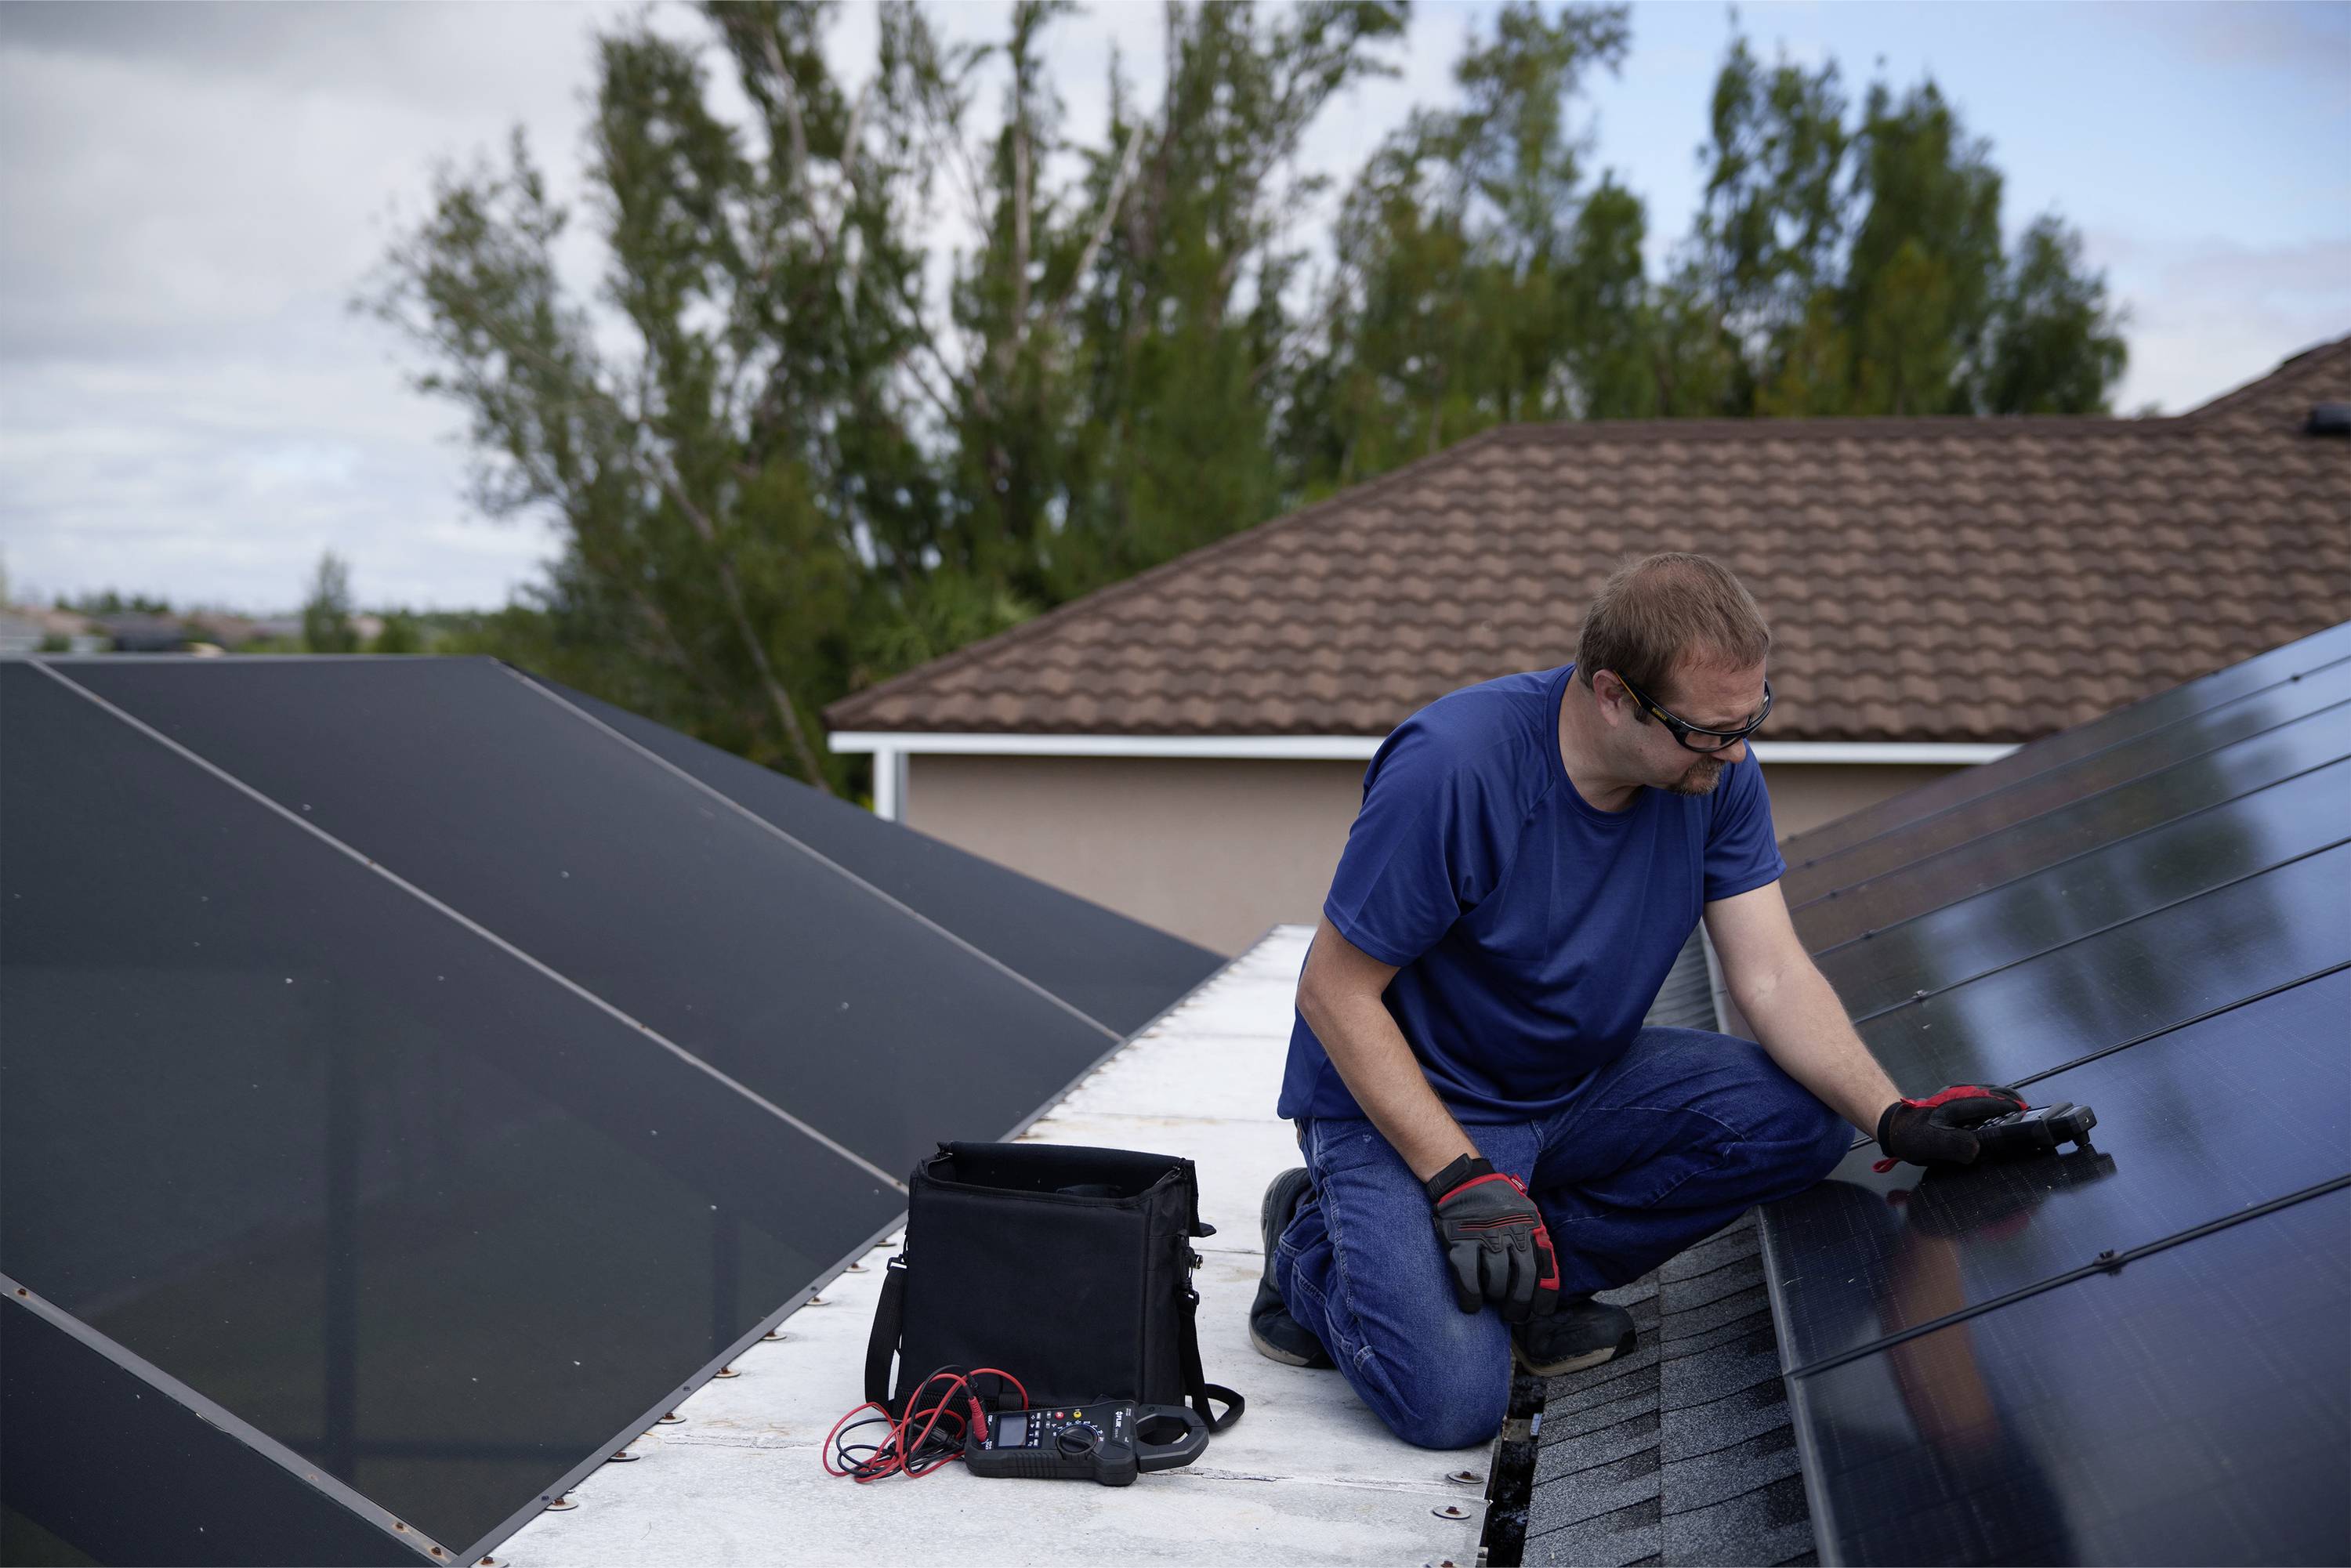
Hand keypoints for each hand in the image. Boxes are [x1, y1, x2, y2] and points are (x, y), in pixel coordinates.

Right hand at [1423, 1156, 1559, 1322]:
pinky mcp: (1459, 1241)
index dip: (1544, 1296)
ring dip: (1496, 1297)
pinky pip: (1468, 1278)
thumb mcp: (1527, 1216)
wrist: (1465, 1180)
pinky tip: (1472, 1304)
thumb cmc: (1499, 1204)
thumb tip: (1544, 1283)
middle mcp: (1511, 1233)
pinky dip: (1471, 1297)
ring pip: (1497, 1280)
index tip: (1539, 1312)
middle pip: (1523, 1279)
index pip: (1546, 1269)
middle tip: (1513, 1315)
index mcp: (1531, 1229)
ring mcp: (1484, 1237)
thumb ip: (1537, 1243)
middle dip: (1520, 1304)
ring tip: (1493, 1300)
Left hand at [1875, 1085, 2028, 1167]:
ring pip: (1992, 1095)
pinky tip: (2002, 1123)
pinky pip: (1985, 1101)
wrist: (1893, 1127)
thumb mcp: (1929, 1144)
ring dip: (2008, 1105)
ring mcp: (1961, 1096)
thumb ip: (1952, 1145)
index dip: (2014, 1110)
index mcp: (1957, 1103)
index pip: (1993, 1103)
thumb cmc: (1910, 1135)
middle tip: (2033, 1120)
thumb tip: (1976, 1149)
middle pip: (1998, 1094)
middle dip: (2016, 1105)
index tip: (2032, 1118)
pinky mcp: (1960, 1102)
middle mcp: (1961, 1094)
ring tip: (2022, 1122)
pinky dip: (1998, 1108)